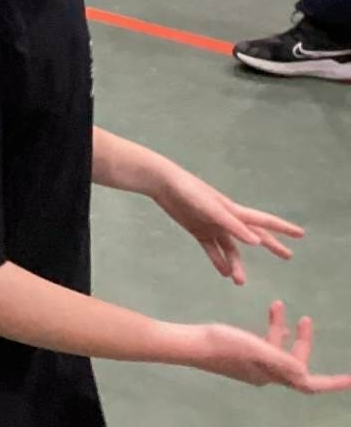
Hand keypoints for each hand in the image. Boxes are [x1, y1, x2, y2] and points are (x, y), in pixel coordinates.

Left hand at [154, 168, 300, 284]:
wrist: (163, 184)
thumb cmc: (190, 192)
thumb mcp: (212, 209)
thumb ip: (233, 225)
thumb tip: (257, 243)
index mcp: (235, 212)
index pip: (264, 222)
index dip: (283, 228)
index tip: (300, 234)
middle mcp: (227, 220)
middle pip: (254, 235)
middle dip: (271, 245)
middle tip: (288, 256)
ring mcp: (213, 225)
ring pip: (231, 249)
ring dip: (236, 264)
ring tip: (240, 281)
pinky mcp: (198, 229)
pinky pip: (212, 249)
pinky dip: (218, 260)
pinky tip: (224, 273)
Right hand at [183, 304, 350, 391]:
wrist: (187, 344)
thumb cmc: (219, 344)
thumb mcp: (252, 347)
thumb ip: (280, 359)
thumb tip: (306, 374)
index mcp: (271, 374)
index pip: (309, 383)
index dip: (333, 383)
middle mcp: (265, 373)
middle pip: (295, 363)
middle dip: (303, 342)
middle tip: (306, 318)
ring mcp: (253, 365)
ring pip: (278, 350)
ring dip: (284, 330)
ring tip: (278, 305)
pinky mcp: (240, 354)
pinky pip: (266, 345)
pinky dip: (271, 330)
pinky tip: (270, 315)